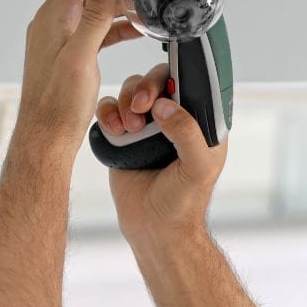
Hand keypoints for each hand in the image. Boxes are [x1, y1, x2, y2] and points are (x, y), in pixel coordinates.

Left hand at [15, 0, 140, 156]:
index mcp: (52, 19)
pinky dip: (112, 27)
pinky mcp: (68, 55)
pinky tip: (133, 30)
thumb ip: (93, 18)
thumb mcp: (81, 57)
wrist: (47, 138)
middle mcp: (53, 25)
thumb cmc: (57, 106)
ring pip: (92, 10)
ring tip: (143, 6)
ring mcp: (60, 39)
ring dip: (116, 6)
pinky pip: (93, 31)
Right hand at [96, 64, 227, 246]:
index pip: (190, 83)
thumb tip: (164, 105)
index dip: (175, 78)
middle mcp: (173, 119)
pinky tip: (115, 130)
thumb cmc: (183, 203)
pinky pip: (110, 109)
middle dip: (145, 87)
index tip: (162, 93)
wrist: (154, 229)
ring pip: (131, 90)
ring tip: (129, 129)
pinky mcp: (123, 137)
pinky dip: (107, 112)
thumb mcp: (197, 168)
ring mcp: (147, 127)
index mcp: (199, 122)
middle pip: (157, 80)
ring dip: (125, 101)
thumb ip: (187, 133)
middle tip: (139, 107)